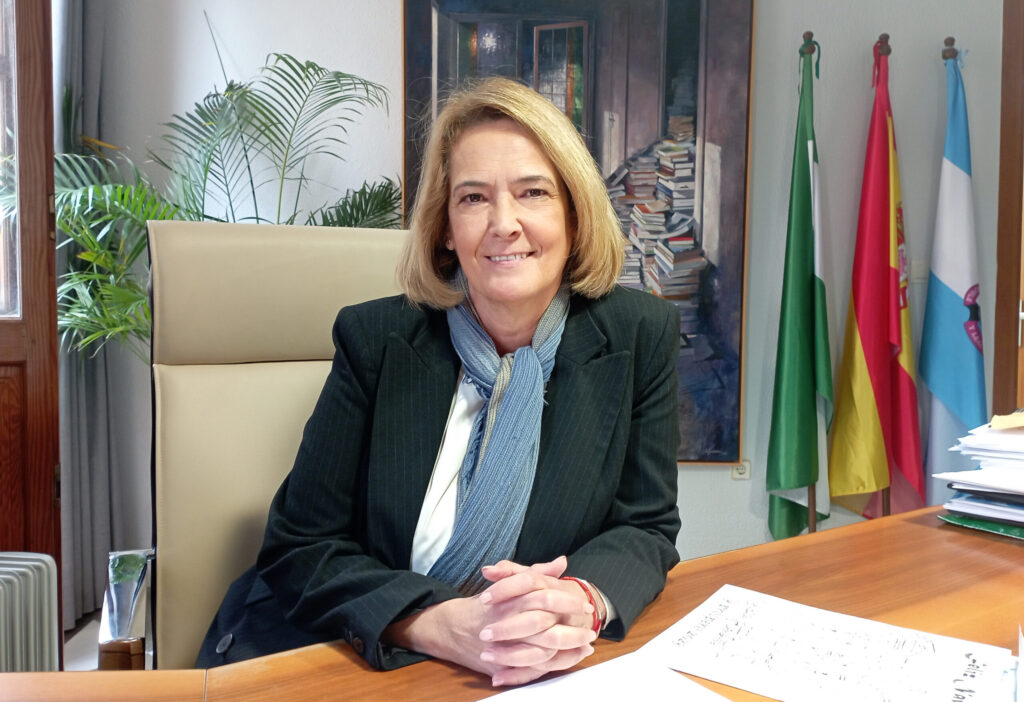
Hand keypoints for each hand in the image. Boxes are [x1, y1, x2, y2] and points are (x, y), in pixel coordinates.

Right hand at [383, 556, 597, 686]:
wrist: (451, 628)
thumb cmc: (486, 604)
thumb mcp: (509, 583)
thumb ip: (536, 572)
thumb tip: (562, 562)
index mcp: (510, 598)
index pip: (542, 597)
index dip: (566, 601)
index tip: (584, 604)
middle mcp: (507, 620)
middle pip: (543, 625)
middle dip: (571, 629)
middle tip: (591, 628)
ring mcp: (504, 644)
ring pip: (539, 649)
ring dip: (567, 649)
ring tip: (586, 645)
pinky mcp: (504, 662)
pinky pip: (531, 668)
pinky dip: (552, 665)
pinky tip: (570, 659)